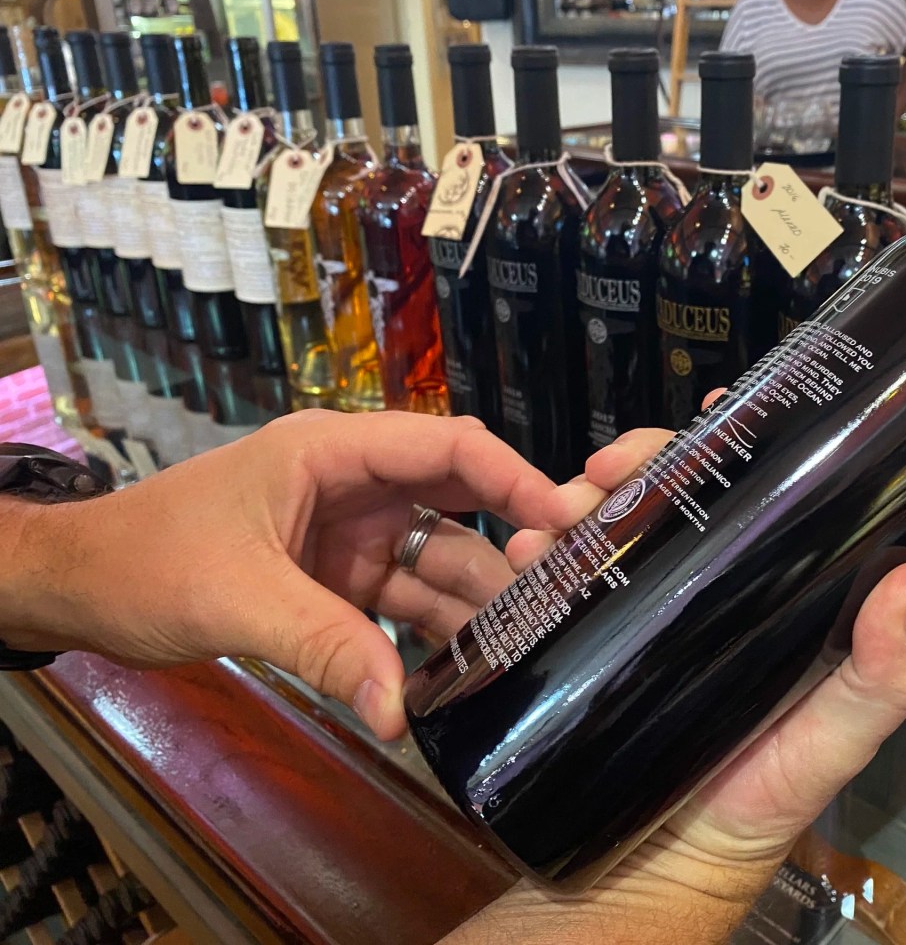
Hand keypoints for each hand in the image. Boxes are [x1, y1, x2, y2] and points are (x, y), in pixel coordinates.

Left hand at [2, 411, 553, 738]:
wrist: (81, 588)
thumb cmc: (148, 560)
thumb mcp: (239, 597)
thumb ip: (324, 647)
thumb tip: (399, 714)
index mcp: (333, 453)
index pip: (445, 449)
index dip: (514, 478)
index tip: (566, 524)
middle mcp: (356, 486)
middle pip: (456, 503)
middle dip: (508, 544)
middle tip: (561, 591)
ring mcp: (352, 535)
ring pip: (436, 561)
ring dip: (475, 602)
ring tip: (526, 645)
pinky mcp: (340, 581)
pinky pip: (404, 603)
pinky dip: (431, 636)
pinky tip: (467, 670)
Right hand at [452, 429, 905, 943]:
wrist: (645, 870)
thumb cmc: (752, 803)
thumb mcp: (831, 743)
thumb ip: (885, 678)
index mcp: (774, 590)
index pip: (764, 493)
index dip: (747, 442)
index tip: (721, 413)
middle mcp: (709, 588)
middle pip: (676, 494)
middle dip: (638, 464)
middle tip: (606, 471)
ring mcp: (643, 611)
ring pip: (614, 524)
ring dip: (579, 501)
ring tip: (555, 516)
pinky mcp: (587, 638)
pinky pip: (562, 576)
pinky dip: (540, 550)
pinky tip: (524, 551)